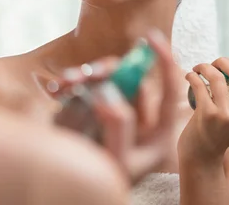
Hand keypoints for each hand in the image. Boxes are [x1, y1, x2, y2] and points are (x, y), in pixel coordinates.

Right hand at [53, 29, 181, 184]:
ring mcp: (115, 112)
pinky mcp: (93, 109)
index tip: (152, 39)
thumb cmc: (105, 182)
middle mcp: (137, 119)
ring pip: (107, 80)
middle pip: (131, 82)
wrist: (74, 191)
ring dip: (88, 76)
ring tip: (68, 81)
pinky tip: (60, 88)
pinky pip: (87, 87)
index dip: (163, 63)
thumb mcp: (119, 161)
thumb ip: (119, 128)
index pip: (168, 93)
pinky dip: (73, 84)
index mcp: (156, 133)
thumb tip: (110, 95)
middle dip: (112, 70)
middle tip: (93, 71)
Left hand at [178, 41, 228, 162]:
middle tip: (211, 63)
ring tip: (196, 70)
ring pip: (217, 77)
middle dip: (222, 61)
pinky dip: (192, 76)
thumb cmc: (214, 130)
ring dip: (203, 67)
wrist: (201, 155)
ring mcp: (227, 115)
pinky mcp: (207, 115)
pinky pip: (200, 84)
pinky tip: (188, 77)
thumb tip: (228, 65)